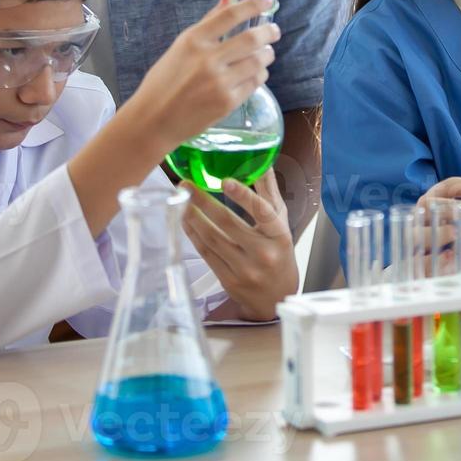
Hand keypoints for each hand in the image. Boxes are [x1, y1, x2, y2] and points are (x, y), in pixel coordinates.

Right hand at [119, 0, 279, 154]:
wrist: (154, 120)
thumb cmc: (164, 81)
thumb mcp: (181, 46)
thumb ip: (208, 23)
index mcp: (193, 40)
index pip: (230, 15)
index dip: (254, 5)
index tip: (268, 0)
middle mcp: (207, 58)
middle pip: (251, 39)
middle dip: (269, 32)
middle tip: (274, 31)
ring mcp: (219, 82)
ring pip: (257, 62)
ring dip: (267, 55)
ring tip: (265, 54)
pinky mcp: (227, 102)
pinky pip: (254, 83)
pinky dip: (259, 75)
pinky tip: (256, 73)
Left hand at [183, 171, 296, 321]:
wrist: (277, 297)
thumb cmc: (279, 253)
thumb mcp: (281, 223)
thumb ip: (269, 194)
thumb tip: (262, 163)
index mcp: (279, 235)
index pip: (262, 212)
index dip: (243, 196)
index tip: (225, 180)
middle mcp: (263, 253)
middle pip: (228, 223)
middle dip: (203, 202)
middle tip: (186, 184)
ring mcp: (245, 269)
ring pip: (213, 239)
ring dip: (193, 217)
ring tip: (180, 199)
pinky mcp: (229, 280)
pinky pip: (206, 253)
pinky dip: (193, 235)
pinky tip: (185, 220)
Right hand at [415, 177, 460, 273]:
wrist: (437, 280)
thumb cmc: (454, 253)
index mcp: (434, 205)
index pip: (448, 186)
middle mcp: (419, 219)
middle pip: (427, 203)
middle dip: (453, 206)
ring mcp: (412, 241)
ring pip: (418, 231)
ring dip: (444, 232)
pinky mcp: (413, 265)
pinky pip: (420, 260)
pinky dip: (436, 257)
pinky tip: (450, 256)